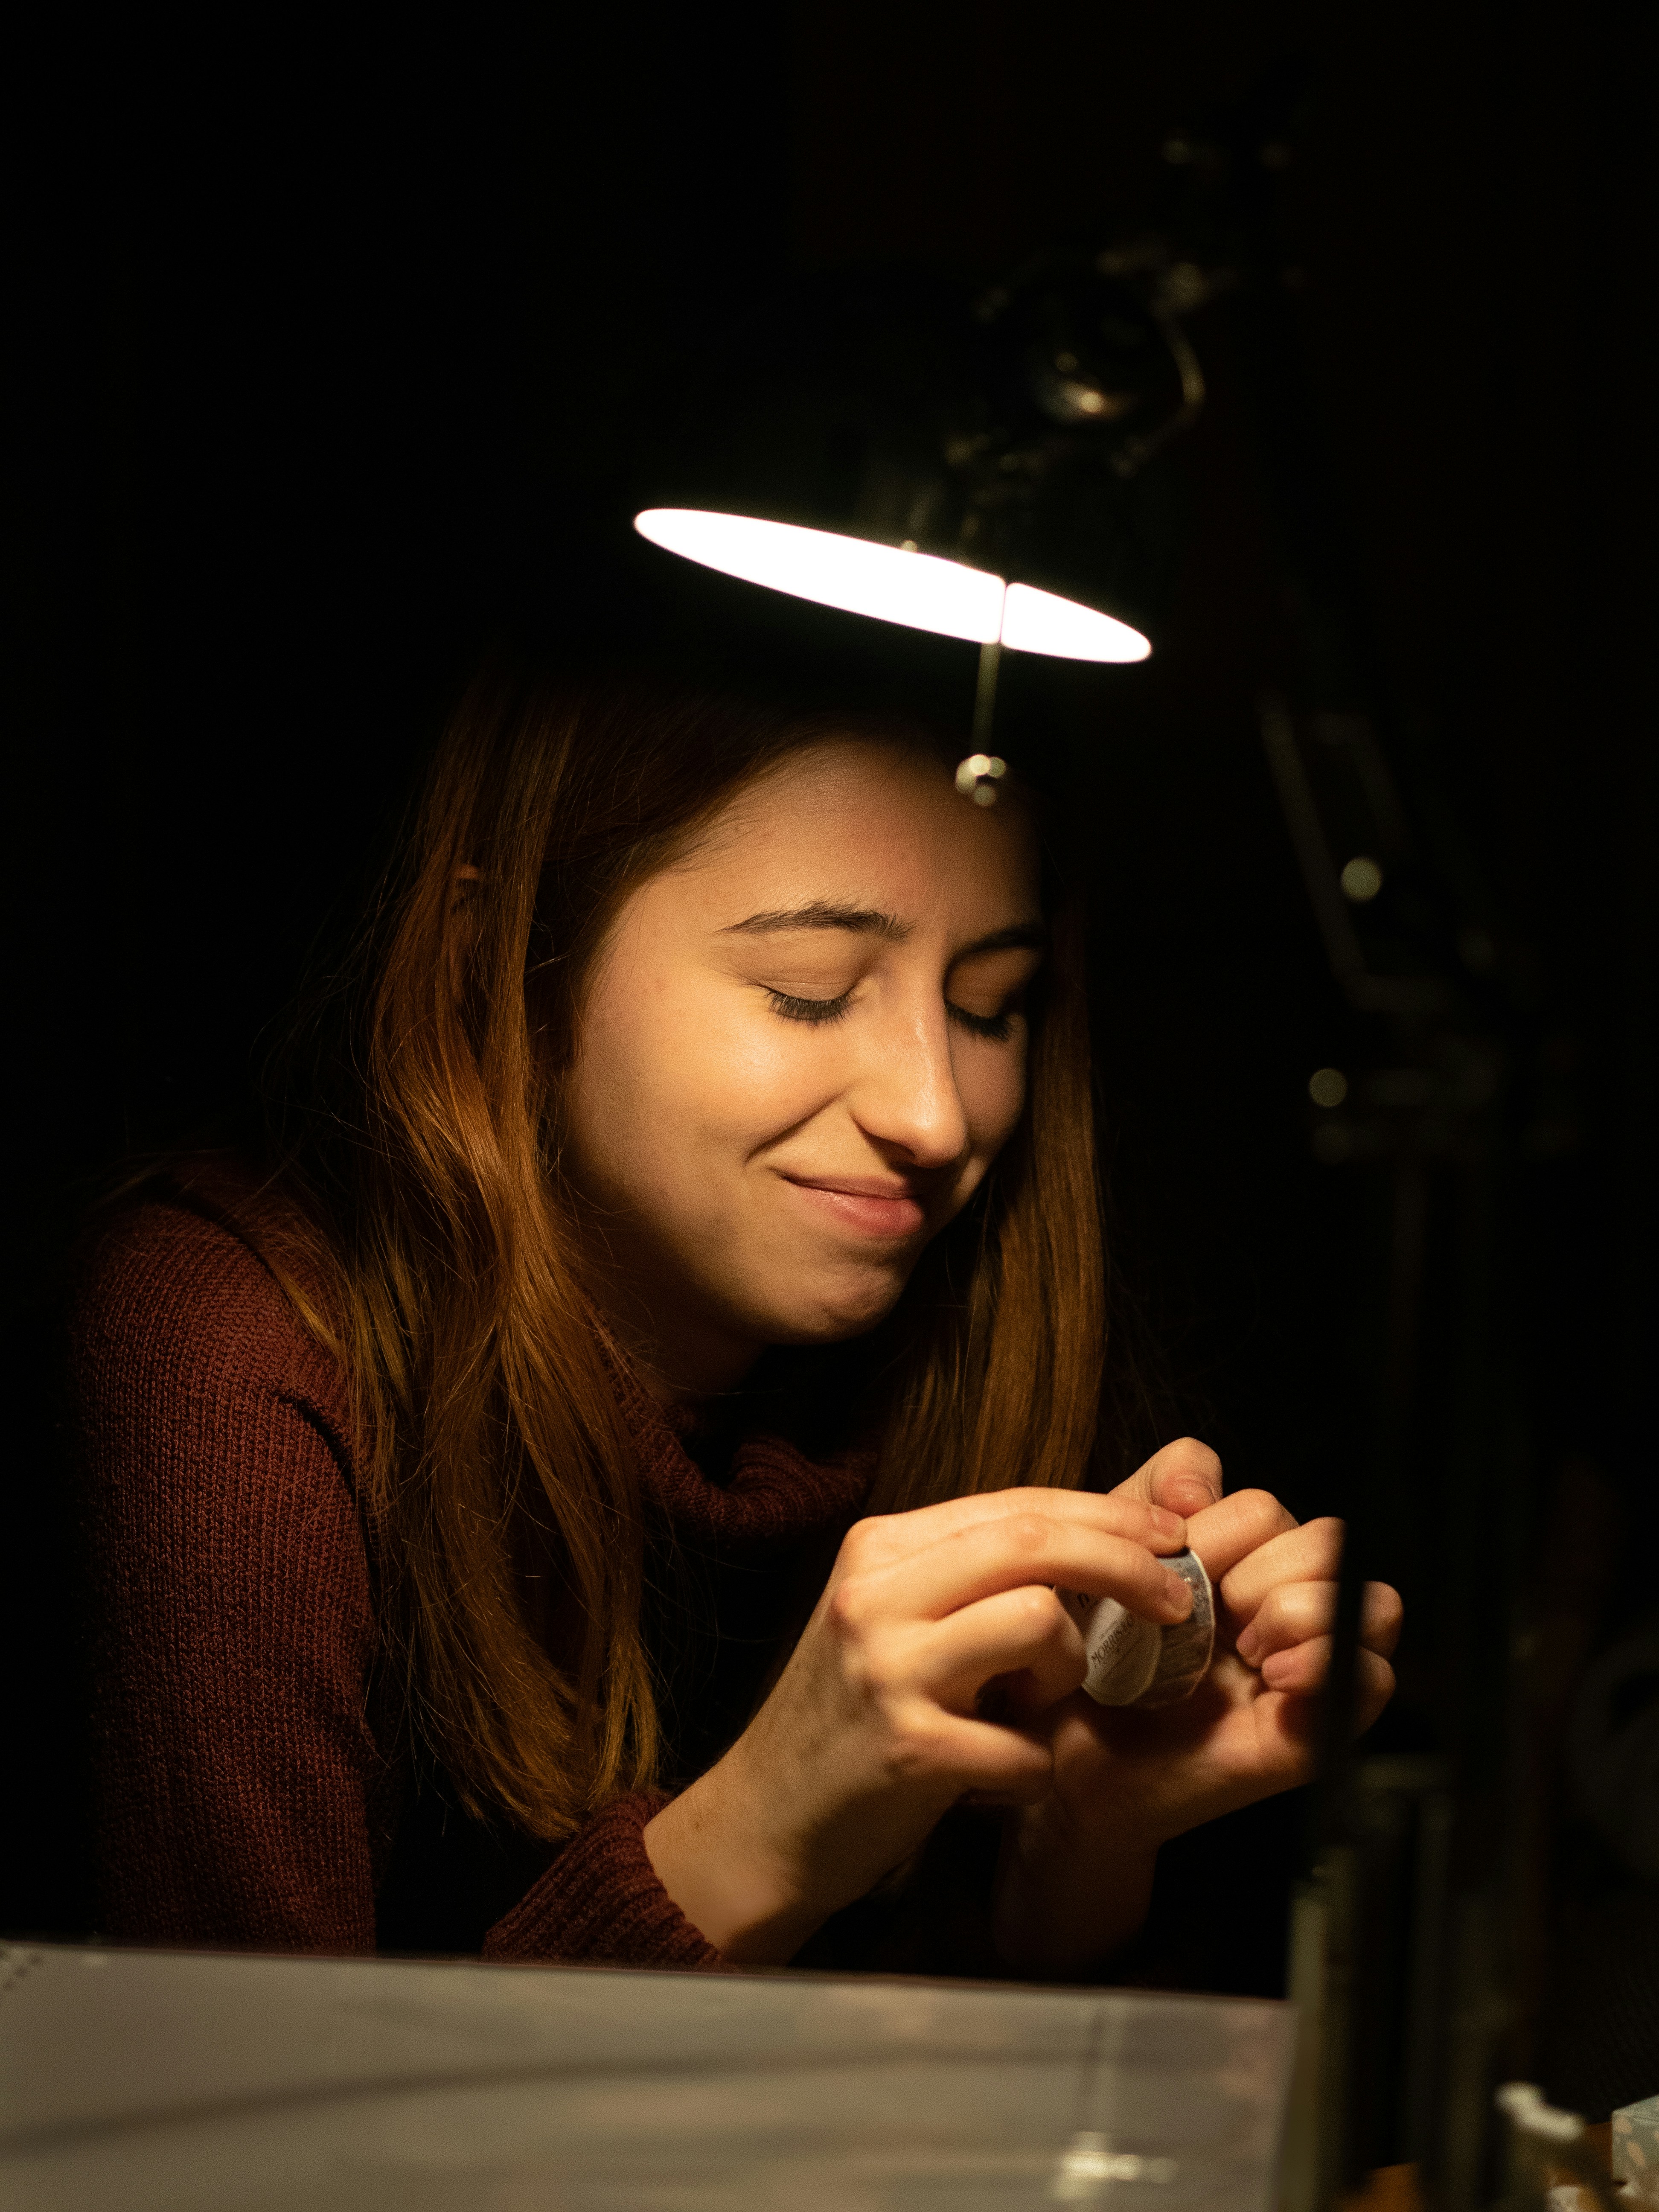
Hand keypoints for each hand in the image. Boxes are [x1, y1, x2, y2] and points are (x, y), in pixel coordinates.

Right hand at [642, 1486, 1192, 1962]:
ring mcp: (887, 1667)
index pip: (1016, 1504)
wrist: (765, 1820)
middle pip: (1035, 1541)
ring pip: (1039, 1621)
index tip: (1169, 1535)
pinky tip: (1006, 1779)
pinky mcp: (907, 1747)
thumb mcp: (896, 1619)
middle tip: (1180, 1598)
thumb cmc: (852, 1719)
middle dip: (1127, 1562)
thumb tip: (1095, 1540)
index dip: (1107, 1513)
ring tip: (1033, 1709)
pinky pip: (1026, 1743)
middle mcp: (875, 1592)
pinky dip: (1035, 1768)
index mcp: (879, 1548)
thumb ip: (973, 1575)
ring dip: (1069, 1673)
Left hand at [993, 1439, 1401, 1974]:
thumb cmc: (1082, 1667)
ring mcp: (1303, 1661)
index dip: (1215, 1521)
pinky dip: (1331, 1663)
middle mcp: (1275, 1603)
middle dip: (1261, 1565)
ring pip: (1363, 1593)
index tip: (1170, 1562)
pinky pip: (1372, 1678)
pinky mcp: (1317, 1725)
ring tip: (1247, 1647)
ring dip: (1301, 1608)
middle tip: (1210, 1613)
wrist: (1065, 1762)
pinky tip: (1275, 1677)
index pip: (1259, 1502)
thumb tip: (1196, 1484)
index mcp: (1229, 1561)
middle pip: (1322, 1535)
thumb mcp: (1098, 1566)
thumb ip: (1142, 1501)